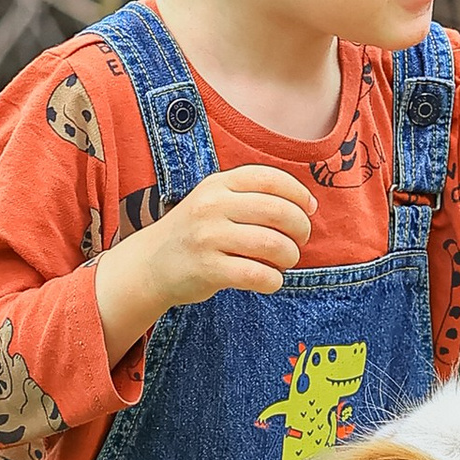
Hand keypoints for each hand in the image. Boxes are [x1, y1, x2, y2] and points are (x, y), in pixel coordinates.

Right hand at [93, 164, 318, 362]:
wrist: (150, 265)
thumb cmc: (195, 232)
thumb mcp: (213, 200)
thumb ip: (250, 196)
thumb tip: (305, 205)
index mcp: (218, 184)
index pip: (270, 178)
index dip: (298, 193)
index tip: (309, 209)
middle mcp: (212, 207)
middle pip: (278, 211)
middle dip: (301, 228)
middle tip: (300, 241)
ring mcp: (208, 237)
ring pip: (272, 244)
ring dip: (290, 256)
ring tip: (285, 262)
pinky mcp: (208, 269)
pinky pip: (258, 275)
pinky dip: (274, 280)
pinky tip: (270, 280)